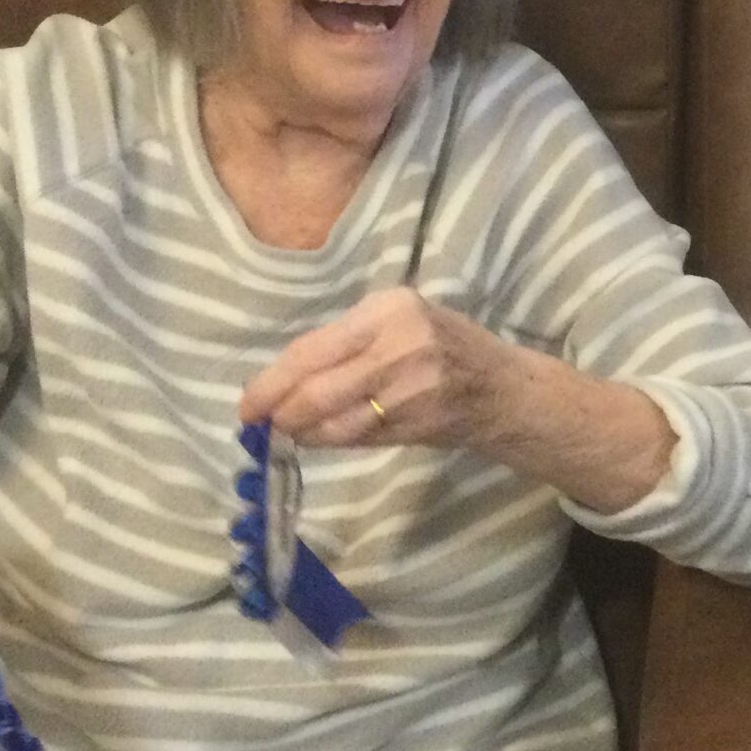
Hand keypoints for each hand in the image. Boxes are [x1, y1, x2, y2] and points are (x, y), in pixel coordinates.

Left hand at [239, 287, 522, 449]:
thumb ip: (349, 341)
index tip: (248, 401)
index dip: (272, 381)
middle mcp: (399, 346)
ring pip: (333, 422)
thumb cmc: (445, 345)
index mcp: (389, 309)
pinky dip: (329, 440)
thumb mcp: (401, 321)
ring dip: (302, 432)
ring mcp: (410, 390)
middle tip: (259, 423)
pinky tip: (318, 436)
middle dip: (279, 412)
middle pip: (317, 390)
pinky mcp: (416, 425)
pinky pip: (356, 438)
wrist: (503, 388)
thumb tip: (284, 376)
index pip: (313, 349)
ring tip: (288, 430)